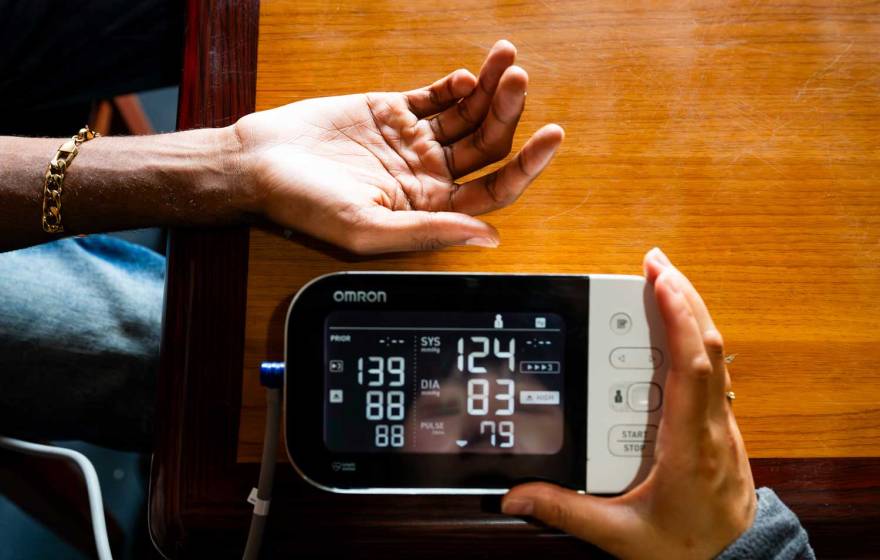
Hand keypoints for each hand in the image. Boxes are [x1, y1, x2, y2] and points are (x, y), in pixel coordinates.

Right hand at [233, 40, 563, 253]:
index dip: (526, 166)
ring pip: (468, 115)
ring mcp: (413, 142)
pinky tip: (468, 75)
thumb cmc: (304, 205)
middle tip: (518, 80)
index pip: (493, 189)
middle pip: (487, 146)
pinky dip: (457, 84)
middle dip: (509, 112)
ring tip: (507, 61)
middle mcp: (428, 176)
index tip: (550, 136)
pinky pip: (437, 96)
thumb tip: (489, 237)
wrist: (259, 163)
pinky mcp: (393, 112)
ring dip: (491, 90)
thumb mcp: (368, 228)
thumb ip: (430, 230)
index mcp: (429, 208)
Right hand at [502, 248, 756, 558]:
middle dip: (684, 296)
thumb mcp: (621, 536)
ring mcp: (722, 425)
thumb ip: (567, 512)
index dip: (678, 317)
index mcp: (689, 445)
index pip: (691, 366)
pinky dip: (695, 339)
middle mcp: (712, 426)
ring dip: (692, 313)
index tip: (660, 280)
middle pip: (709, 346)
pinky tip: (677, 331)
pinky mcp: (720, 428)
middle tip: (655, 263)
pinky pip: (714, 372)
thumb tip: (519, 495)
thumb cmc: (688, 551)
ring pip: (717, 356)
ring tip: (664, 282)